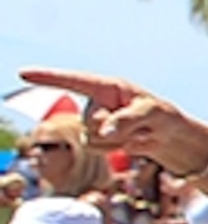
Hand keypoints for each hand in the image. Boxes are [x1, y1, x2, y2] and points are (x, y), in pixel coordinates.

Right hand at [22, 67, 207, 172]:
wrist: (169, 137)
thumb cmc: (163, 116)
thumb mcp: (154, 113)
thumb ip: (128, 119)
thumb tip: (103, 132)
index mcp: (107, 87)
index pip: (72, 81)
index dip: (46, 77)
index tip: (23, 73)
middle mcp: (95, 103)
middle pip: (89, 122)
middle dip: (116, 128)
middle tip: (141, 126)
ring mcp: (93, 122)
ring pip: (91, 138)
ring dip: (118, 140)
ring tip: (137, 133)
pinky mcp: (96, 140)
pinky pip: (98, 150)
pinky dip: (117, 149)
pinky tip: (131, 142)